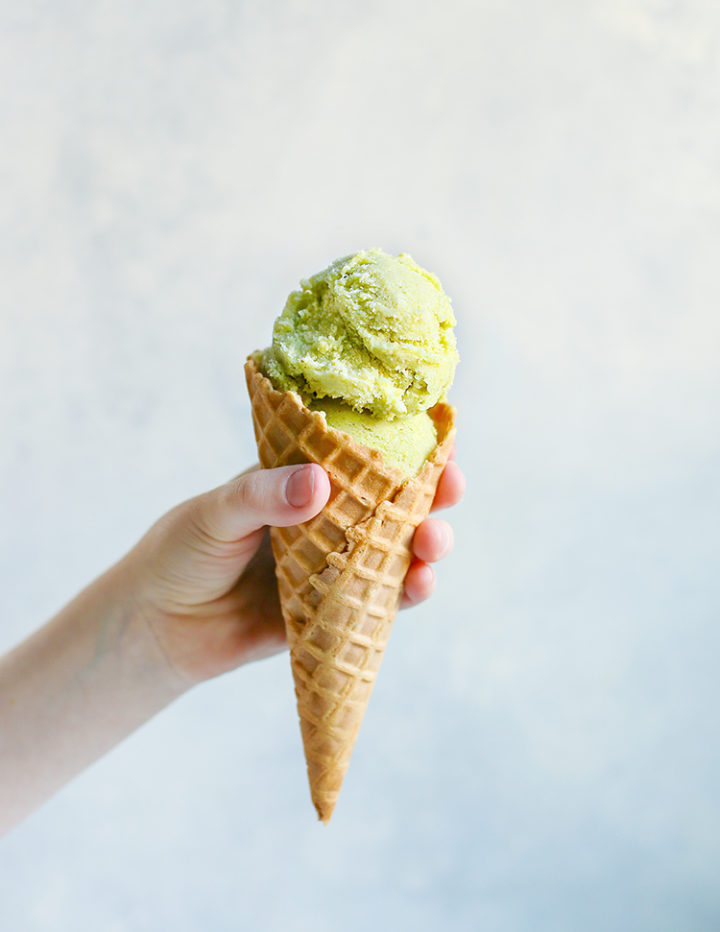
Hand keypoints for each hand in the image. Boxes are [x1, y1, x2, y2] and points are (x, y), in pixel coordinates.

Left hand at [124, 455, 464, 686]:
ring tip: (434, 542)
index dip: (405, 444)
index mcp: (302, 482)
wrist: (158, 628)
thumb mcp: (215, 513)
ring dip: (427, 543)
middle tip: (452, 485)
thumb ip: (263, 496)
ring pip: (398, 551)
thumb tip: (321, 484)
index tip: (440, 433)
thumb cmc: (180, 553)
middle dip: (433, 492)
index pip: (362, 455)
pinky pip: (381, 603)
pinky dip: (406, 594)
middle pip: (395, 502)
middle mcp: (328, 521)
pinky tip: (418, 585)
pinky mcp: (336, 613)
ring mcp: (335, 567)